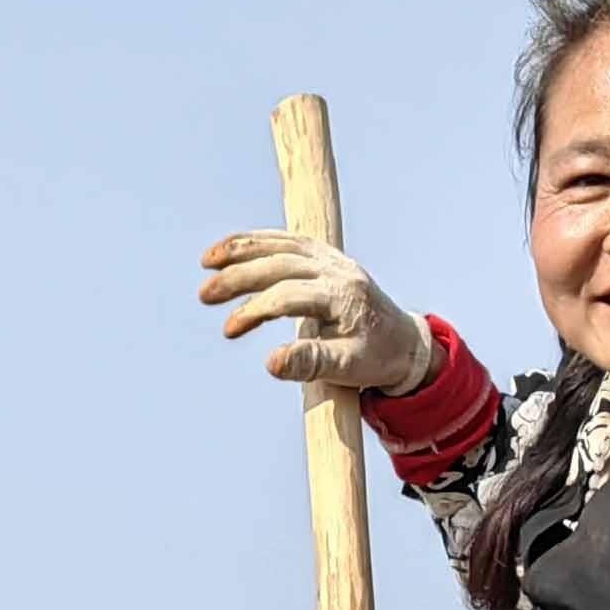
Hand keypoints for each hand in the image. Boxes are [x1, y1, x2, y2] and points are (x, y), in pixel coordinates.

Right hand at [200, 230, 437, 395]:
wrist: (404, 342)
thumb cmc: (375, 359)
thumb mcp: (347, 369)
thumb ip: (310, 363)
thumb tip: (270, 362)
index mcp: (343, 297)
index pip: (290, 295)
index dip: (256, 310)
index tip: (229, 330)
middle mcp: (337, 270)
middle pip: (280, 263)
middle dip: (239, 275)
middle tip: (205, 294)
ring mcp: (331, 259)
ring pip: (282, 244)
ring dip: (243, 248)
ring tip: (207, 260)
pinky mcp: (325, 257)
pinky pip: (287, 240)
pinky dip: (257, 241)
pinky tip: (231, 248)